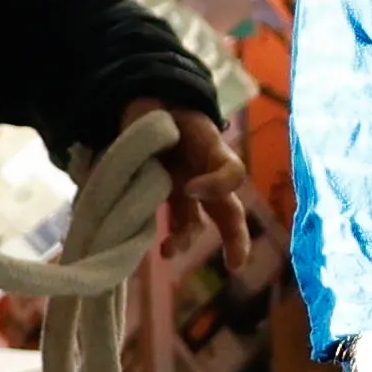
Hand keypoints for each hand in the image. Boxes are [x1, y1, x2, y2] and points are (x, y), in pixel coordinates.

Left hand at [152, 109, 258, 269]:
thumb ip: (151, 132)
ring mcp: (186, 189)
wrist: (144, 106)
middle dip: (235, 238)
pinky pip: (173, 221)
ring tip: (168, 252)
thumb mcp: (158, 111)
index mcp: (211, 150)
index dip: (217, 185)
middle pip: (229, 210)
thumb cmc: (156, 107)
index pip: (231, 173)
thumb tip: (136, 164)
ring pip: (197, 222)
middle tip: (234, 264)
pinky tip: (159, 247)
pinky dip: (168, 237)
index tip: (190, 189)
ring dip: (186, 239)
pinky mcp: (165, 197)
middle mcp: (204, 175)